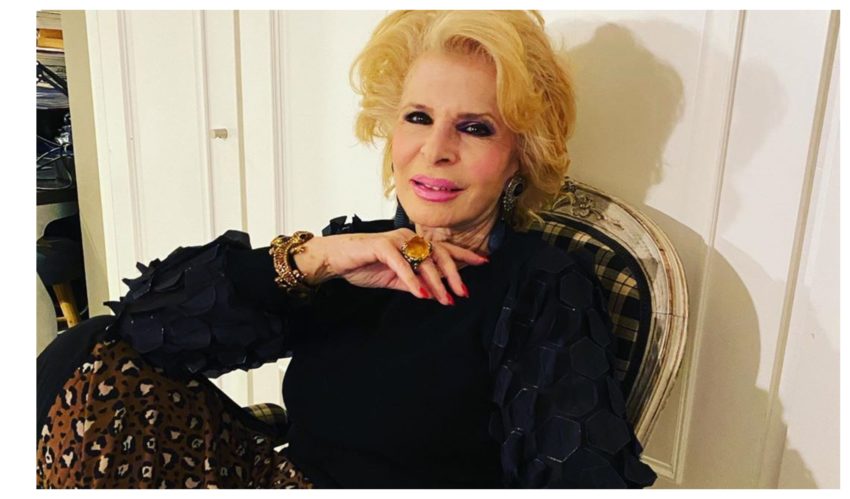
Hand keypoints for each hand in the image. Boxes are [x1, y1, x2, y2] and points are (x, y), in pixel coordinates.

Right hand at [292, 228, 487, 304]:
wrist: (335, 259)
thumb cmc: (363, 264)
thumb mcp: (394, 278)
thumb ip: (414, 283)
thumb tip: (436, 293)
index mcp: (413, 244)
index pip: (444, 248)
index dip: (465, 255)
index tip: (484, 262)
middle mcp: (408, 238)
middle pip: (439, 254)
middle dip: (454, 275)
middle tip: (463, 293)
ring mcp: (396, 240)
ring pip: (423, 260)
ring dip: (436, 282)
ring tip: (445, 299)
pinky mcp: (381, 246)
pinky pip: (402, 264)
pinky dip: (412, 280)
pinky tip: (422, 294)